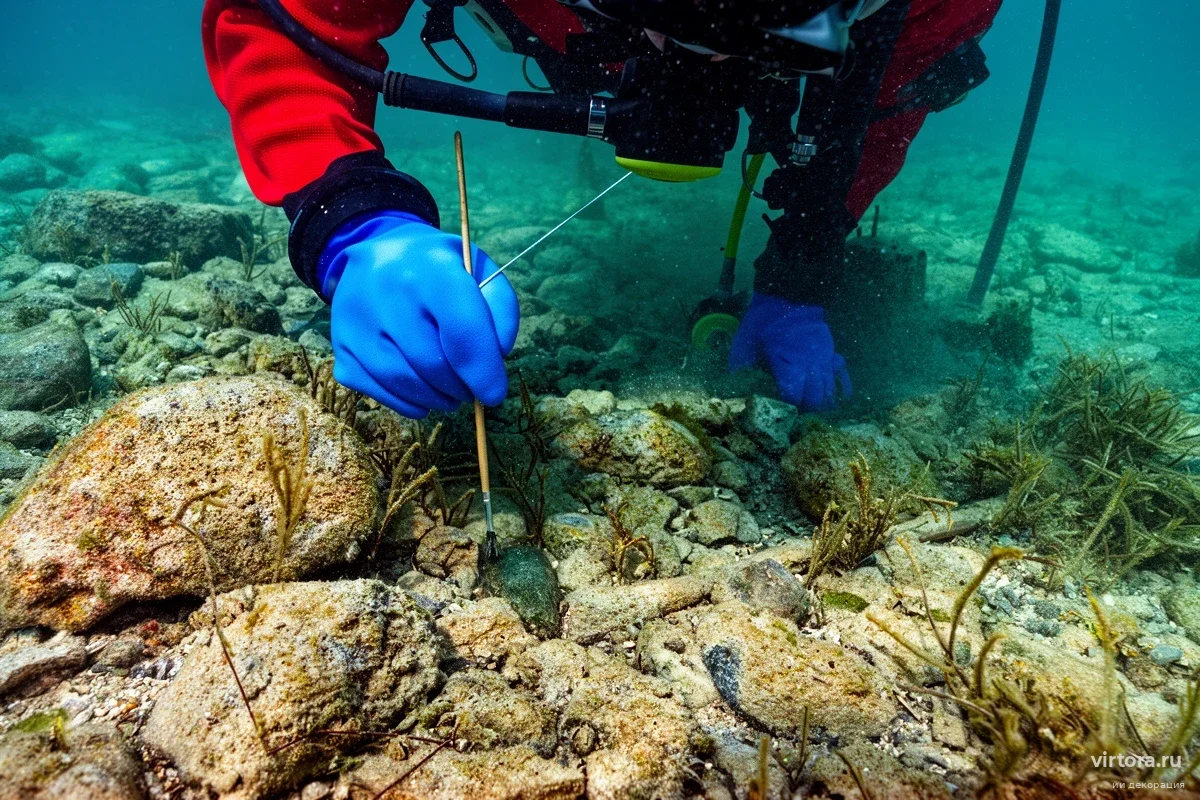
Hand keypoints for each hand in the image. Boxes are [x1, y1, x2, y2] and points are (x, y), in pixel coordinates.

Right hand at [319, 211, 518, 418]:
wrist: (377, 250)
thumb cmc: (438, 267)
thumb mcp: (478, 268)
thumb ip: (500, 307)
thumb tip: (498, 355)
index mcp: (430, 266)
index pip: (461, 330)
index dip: (483, 371)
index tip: (495, 394)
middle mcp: (386, 289)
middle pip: (431, 363)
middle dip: (461, 388)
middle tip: (472, 390)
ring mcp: (355, 319)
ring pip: (402, 381)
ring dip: (436, 398)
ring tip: (450, 393)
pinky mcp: (340, 345)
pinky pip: (376, 390)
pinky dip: (406, 402)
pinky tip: (421, 393)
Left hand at [729, 293, 850, 410]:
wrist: (787, 297)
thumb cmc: (763, 322)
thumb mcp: (744, 344)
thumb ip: (741, 370)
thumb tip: (736, 391)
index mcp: (788, 364)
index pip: (793, 397)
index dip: (787, 409)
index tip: (779, 412)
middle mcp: (811, 364)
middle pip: (814, 399)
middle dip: (805, 410)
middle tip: (794, 415)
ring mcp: (824, 359)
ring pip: (829, 391)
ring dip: (821, 404)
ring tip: (811, 412)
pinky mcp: (832, 353)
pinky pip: (842, 375)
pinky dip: (842, 388)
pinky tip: (840, 400)